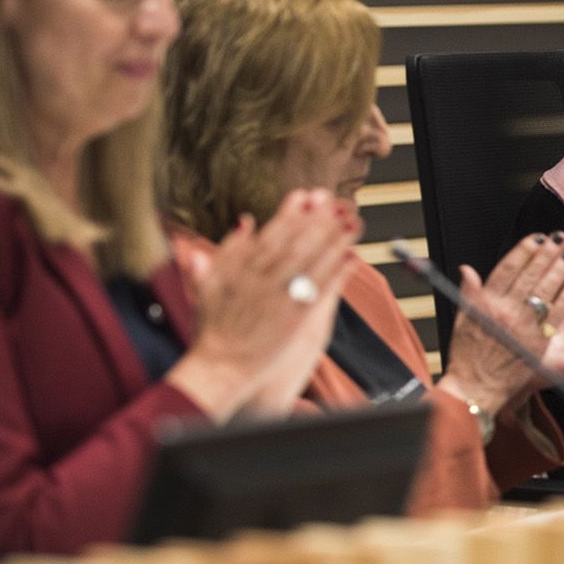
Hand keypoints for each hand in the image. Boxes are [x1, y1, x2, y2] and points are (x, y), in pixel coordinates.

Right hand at [174, 189, 361, 419]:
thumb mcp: (210, 283)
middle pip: (297, 241)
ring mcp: (280, 297)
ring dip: (335, 239)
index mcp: (242, 268)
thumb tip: (245, 221)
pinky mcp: (296, 318)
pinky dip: (337, 271)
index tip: (306, 195)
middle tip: (338, 201)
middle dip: (319, 219)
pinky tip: (352, 257)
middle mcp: (262, 278)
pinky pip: (321, 289)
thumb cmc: (213, 329)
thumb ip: (227, 251)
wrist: (219, 369)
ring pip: (313, 261)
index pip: (272, 233)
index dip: (292, 212)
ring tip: (353, 222)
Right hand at [440, 232, 563, 415]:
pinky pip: (555, 317)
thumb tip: (467, 269)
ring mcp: (521, 328)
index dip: (525, 250)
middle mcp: (504, 312)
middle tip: (561, 239)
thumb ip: (469, 292)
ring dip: (560, 271)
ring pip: (545, 292)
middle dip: (547, 254)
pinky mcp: (537, 344)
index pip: (507, 268)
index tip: (538, 238)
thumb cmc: (467, 355)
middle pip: (530, 275)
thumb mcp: (462, 319)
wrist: (475, 387)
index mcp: (485, 303)